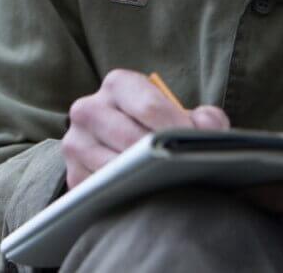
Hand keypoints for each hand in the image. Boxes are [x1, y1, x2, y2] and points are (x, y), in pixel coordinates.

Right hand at [62, 69, 228, 188]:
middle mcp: (88, 109)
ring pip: (114, 168)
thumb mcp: (180, 114)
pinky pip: (102, 192)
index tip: (195, 146)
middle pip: (130, 139)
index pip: (149, 106)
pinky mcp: (74, 176)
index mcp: (118, 84)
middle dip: (160, 158)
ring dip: (143, 180)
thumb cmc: (157, 128)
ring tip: (168, 185)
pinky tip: (146, 197)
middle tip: (185, 171)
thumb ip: (204, 118)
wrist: (120, 144)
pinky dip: (126, 196)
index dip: (177, 129)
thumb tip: (208, 128)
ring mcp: (76, 144)